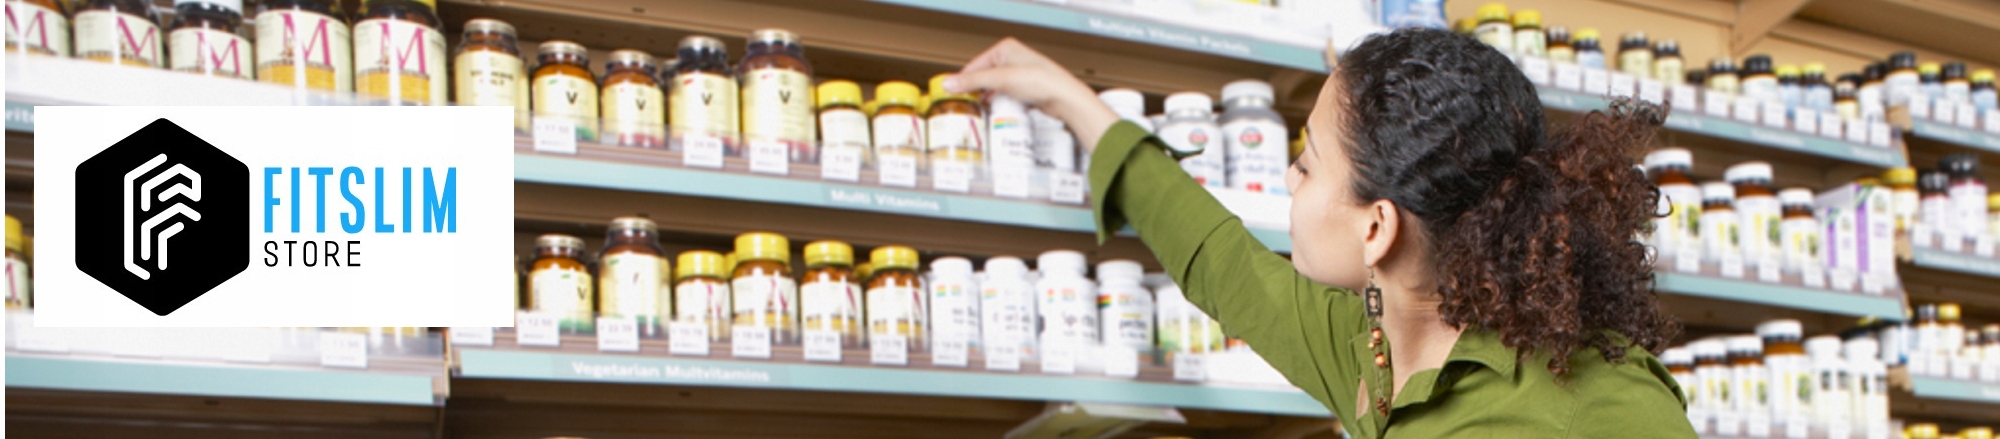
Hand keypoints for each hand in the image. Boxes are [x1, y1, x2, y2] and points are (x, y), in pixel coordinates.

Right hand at [945, 38, 1120, 151]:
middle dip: (975, 91)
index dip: (962, 80)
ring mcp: (1019, 75)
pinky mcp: (1025, 89)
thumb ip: (973, 81)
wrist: (1064, 98)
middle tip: (963, 104)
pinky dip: (998, 103)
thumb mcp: (1001, 79)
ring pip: (994, 88)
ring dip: (986, 99)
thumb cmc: (1042, 81)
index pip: (975, 64)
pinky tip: (995, 111)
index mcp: (1005, 49)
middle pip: (984, 77)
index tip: (950, 93)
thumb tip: (950, 83)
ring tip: (978, 110)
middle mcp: (1012, 59)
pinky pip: (1004, 96)